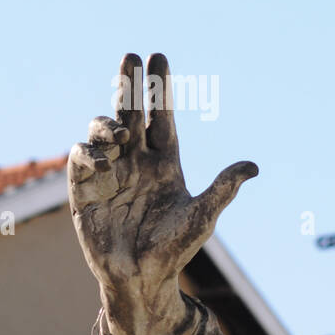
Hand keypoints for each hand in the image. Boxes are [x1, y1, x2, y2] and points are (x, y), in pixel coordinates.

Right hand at [69, 53, 256, 334]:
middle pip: (132, 113)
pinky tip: (103, 158)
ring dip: (108, 122)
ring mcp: (110, 172)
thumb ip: (224, 188)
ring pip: (103, 131)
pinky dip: (88, 152)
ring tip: (120, 132)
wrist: (142, 277)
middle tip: (130, 57)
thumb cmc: (175, 248)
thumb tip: (254, 166)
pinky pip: (80, 159)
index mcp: (165, 162)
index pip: (162, 117)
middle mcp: (137, 161)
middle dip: (131, 85)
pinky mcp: (85, 189)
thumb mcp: (203, 216)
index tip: (158, 57)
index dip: (161, 89)